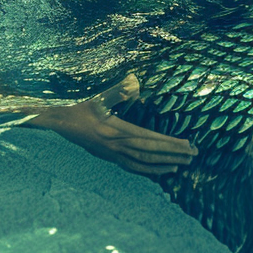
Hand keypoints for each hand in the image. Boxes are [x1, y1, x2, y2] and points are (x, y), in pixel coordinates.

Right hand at [27, 74, 197, 175]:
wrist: (59, 124)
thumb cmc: (77, 108)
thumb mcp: (96, 97)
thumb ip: (116, 91)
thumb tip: (134, 82)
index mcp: (116, 131)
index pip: (150, 139)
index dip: (170, 143)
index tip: (188, 144)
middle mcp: (116, 146)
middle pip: (150, 154)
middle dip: (173, 155)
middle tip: (193, 155)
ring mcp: (112, 154)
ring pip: (143, 164)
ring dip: (163, 165)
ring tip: (181, 165)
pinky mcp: (109, 157)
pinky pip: (132, 167)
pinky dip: (148, 170)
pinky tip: (158, 171)